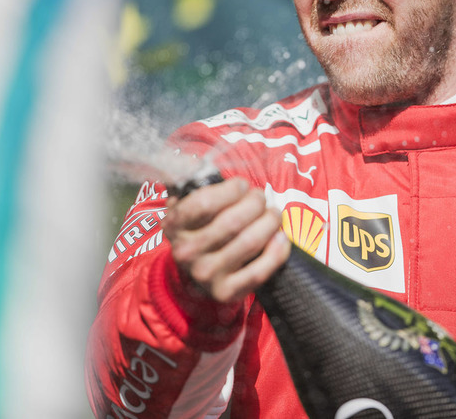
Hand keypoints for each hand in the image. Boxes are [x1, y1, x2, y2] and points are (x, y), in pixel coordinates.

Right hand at [163, 177, 290, 303]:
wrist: (193, 277)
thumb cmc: (199, 230)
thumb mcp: (187, 206)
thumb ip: (196, 185)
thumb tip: (207, 164)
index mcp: (174, 225)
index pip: (203, 203)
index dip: (231, 189)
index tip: (242, 186)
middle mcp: (187, 252)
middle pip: (233, 222)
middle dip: (256, 203)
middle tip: (261, 198)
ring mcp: (207, 275)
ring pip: (250, 242)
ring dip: (270, 222)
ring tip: (273, 214)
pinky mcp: (227, 292)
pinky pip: (260, 270)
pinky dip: (277, 250)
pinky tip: (280, 237)